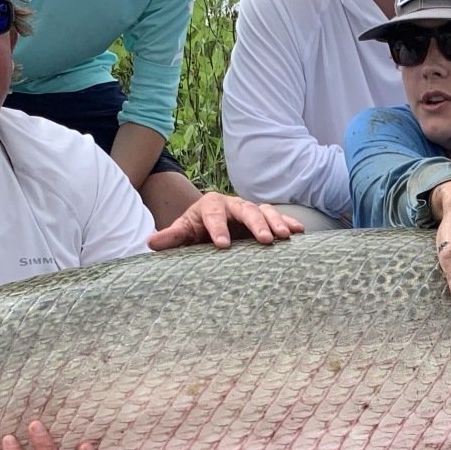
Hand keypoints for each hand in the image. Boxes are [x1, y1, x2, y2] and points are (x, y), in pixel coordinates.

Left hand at [149, 194, 303, 250]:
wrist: (209, 226)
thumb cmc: (196, 231)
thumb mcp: (183, 233)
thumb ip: (171, 237)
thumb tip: (150, 243)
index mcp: (210, 205)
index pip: (214, 214)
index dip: (218, 228)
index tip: (222, 245)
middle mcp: (232, 204)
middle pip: (245, 209)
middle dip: (256, 224)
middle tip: (264, 240)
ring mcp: (250, 210)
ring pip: (264, 211)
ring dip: (276, 223)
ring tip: (285, 237)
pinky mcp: (263, 219)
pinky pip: (278, 218)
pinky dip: (289, 223)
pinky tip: (300, 232)